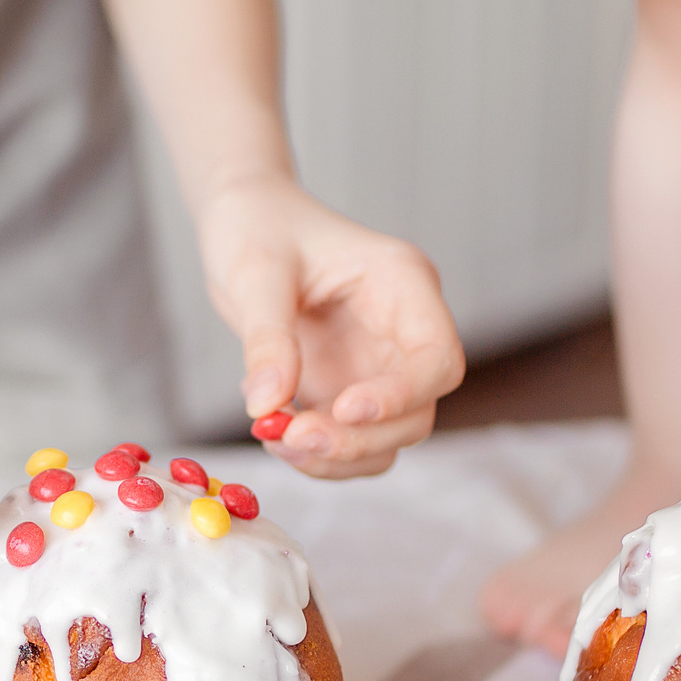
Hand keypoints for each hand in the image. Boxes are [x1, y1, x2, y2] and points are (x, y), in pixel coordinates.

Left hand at [200, 174, 464, 477]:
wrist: (242, 224)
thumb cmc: (257, 226)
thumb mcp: (255, 273)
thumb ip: (267, 338)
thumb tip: (267, 405)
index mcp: (403, 285)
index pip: (437, 358)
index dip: (403, 395)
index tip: (344, 410)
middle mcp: (402, 332)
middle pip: (418, 412)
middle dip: (359, 439)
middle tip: (289, 437)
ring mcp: (377, 367)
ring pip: (389, 439)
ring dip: (337, 457)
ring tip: (273, 438)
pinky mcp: (347, 391)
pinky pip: (353, 443)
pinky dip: (319, 455)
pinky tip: (273, 431)